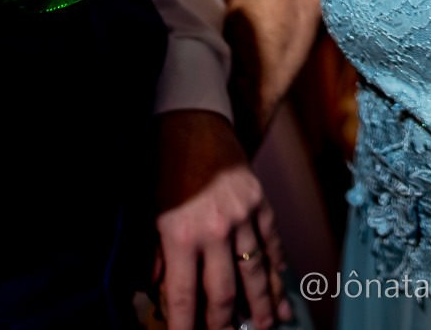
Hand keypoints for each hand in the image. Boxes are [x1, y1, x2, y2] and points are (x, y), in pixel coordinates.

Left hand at [154, 109, 289, 329]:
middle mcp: (216, 230)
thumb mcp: (150, 214)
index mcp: (181, 235)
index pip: (184, 295)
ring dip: (263, 302)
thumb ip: (157, 257)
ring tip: (270, 324)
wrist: (193, 122)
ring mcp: (244, 216)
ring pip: (256, 271)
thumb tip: (163, 292)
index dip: (186, 325)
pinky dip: (276, 265)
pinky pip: (272, 242)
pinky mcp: (260, 203)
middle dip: (227, 322)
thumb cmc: (164, 167)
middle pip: (225, 291)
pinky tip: (280, 283)